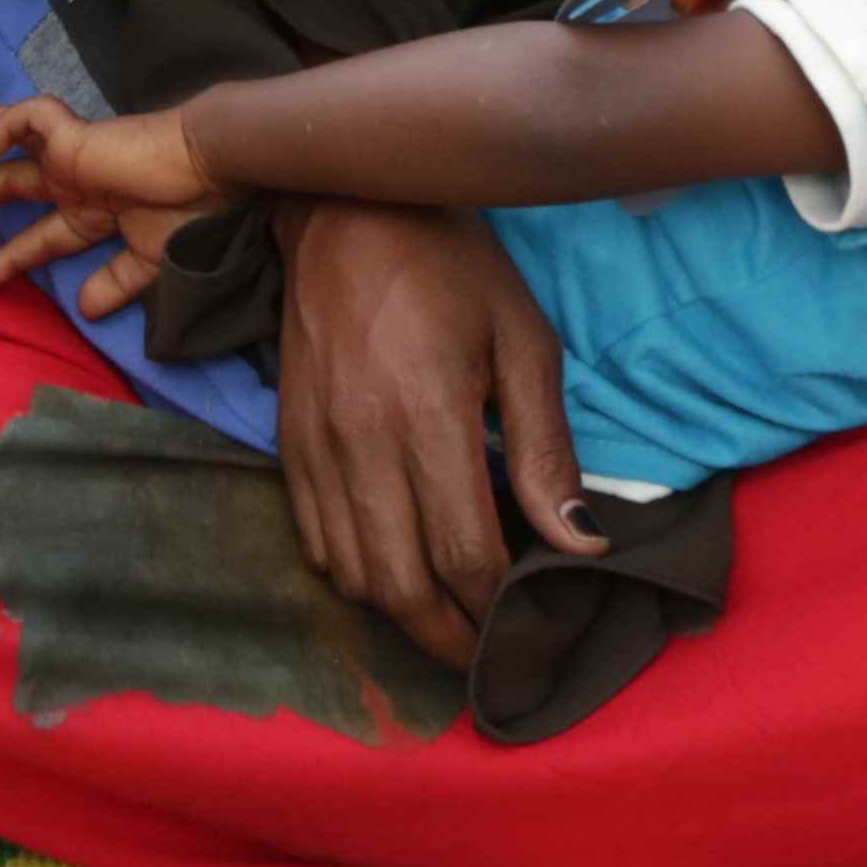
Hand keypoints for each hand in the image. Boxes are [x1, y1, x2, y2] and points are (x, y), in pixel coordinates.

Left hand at [0, 99, 225, 312]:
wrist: (212, 170)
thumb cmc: (192, 212)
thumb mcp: (150, 259)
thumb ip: (115, 281)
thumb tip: (86, 311)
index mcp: (95, 211)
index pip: (42, 237)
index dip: (10, 257)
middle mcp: (77, 180)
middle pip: (14, 183)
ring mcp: (74, 154)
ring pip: (15, 134)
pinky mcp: (76, 133)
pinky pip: (32, 117)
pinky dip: (7, 124)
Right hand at [273, 206, 601, 665]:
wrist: (346, 209)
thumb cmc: (452, 267)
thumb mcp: (524, 342)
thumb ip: (546, 449)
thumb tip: (579, 543)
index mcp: (426, 414)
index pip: (463, 551)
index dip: (497, 604)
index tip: (527, 621)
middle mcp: (360, 442)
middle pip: (401, 585)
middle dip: (449, 638)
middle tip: (488, 656)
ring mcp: (314, 446)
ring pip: (353, 575)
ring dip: (402, 615)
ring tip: (448, 621)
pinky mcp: (287, 443)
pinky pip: (315, 541)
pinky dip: (356, 575)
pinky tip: (394, 569)